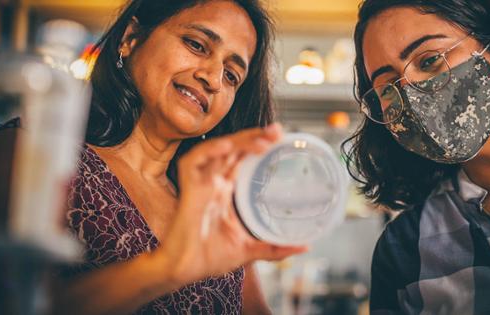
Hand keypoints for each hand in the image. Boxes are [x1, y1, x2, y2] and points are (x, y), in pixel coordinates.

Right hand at [152, 124, 307, 287]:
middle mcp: (213, 182)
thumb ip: (275, 248)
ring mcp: (200, 183)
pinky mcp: (188, 188)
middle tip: (278, 130)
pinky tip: (228, 147)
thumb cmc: (209, 258)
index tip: (280, 137)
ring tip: (264, 140)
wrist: (184, 270)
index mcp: (224, 190)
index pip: (242, 158)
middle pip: (234, 148)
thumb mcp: (249, 250)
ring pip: (219, 150)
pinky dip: (210, 151)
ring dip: (240, 140)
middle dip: (255, 136)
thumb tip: (304, 247)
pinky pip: (194, 161)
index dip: (258, 144)